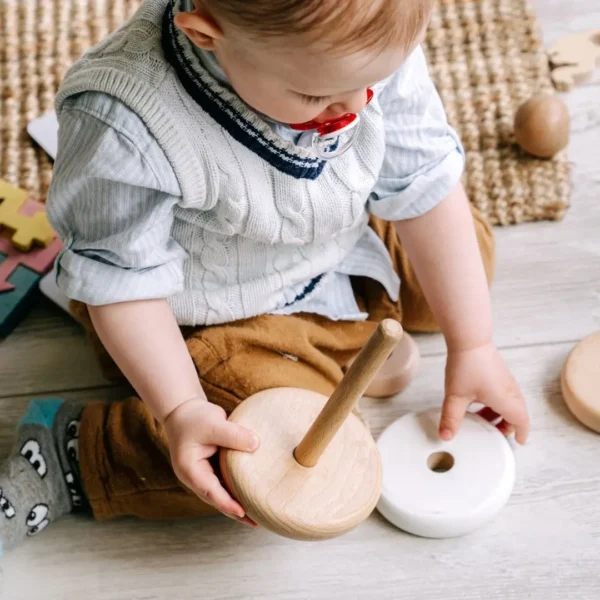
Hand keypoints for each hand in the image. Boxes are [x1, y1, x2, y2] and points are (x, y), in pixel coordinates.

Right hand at [163, 398, 258, 525]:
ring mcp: (203, 474)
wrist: (183, 410)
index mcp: (190, 470)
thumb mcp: (213, 423)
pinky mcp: (211, 468)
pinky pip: (225, 482)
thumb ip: (233, 434)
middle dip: (235, 511)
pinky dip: (237, 488)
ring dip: (237, 502)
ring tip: (258, 513)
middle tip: (256, 522)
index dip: (227, 503)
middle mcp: (195, 477)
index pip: (211, 491)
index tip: (243, 513)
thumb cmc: (194, 417)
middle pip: (217, 499)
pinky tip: (252, 492)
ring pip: (222, 493)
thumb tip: (256, 444)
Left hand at [439, 342, 528, 443]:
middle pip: (517, 414)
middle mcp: (510, 391)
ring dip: (499, 414)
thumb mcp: (455, 396)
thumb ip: (451, 418)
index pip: (522, 421)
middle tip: (492, 434)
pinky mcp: (499, 372)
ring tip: (481, 420)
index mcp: (506, 400)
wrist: (470, 339)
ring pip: (509, 403)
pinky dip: (495, 403)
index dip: (521, 434)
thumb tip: (446, 437)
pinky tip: (477, 402)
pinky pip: (503, 393)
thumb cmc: (466, 366)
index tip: (517, 443)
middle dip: (507, 426)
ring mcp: (506, 380)